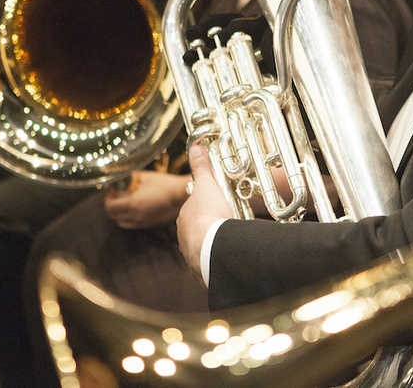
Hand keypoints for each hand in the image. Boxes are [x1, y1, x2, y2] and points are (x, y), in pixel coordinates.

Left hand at [103, 170, 190, 228]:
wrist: (184, 195)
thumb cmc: (167, 185)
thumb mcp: (146, 177)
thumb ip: (131, 178)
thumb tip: (123, 178)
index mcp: (133, 204)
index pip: (110, 206)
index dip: (107, 198)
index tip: (111, 191)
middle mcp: (136, 216)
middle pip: (114, 216)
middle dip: (112, 206)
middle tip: (116, 196)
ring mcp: (144, 222)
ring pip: (123, 223)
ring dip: (120, 214)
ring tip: (125, 203)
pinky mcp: (151, 225)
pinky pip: (134, 225)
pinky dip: (130, 218)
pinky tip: (137, 208)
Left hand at [176, 143, 234, 279]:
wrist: (212, 247)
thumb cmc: (209, 215)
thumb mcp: (207, 184)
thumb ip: (201, 167)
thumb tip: (196, 147)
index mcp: (185, 216)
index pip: (194, 207)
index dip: (206, 203)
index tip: (218, 203)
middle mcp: (184, 234)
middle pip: (197, 226)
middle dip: (210, 223)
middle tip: (226, 219)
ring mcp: (191, 251)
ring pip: (202, 243)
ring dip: (212, 240)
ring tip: (228, 237)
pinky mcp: (201, 265)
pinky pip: (208, 258)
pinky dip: (216, 254)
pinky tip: (225, 252)